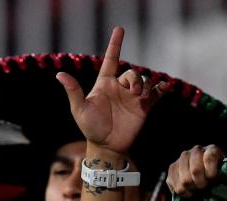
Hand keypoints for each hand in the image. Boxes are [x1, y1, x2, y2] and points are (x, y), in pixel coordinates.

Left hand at [56, 27, 165, 157]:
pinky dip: (162, 89)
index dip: (115, 44)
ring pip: (144, 82)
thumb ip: (73, 91)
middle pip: (132, 73)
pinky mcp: (143, 108)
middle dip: (136, 79)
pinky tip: (166, 88)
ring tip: (143, 97)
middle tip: (135, 93)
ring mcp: (132, 97)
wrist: (106, 146)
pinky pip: (156, 94)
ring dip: (147, 85)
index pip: (111, 60)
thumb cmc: (90, 128)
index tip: (120, 29)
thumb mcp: (80, 109)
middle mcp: (120, 88)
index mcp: (105, 84)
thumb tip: (59, 74)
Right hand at [168, 144, 224, 196]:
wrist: (205, 176)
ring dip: (191, 189)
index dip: (211, 173)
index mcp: (211, 150)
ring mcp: (182, 158)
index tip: (213, 179)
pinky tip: (188, 191)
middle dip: (201, 184)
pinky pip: (175, 185)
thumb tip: (213, 180)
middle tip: (204, 187)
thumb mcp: (224, 173)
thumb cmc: (217, 176)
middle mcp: (195, 150)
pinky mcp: (172, 168)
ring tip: (196, 189)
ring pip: (184, 180)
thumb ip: (222, 173)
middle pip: (195, 171)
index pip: (209, 158)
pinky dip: (183, 192)